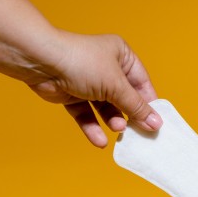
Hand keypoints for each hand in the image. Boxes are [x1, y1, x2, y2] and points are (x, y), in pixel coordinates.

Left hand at [27, 31, 162, 147]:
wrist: (41, 61)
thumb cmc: (83, 63)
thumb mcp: (116, 85)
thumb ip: (136, 106)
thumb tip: (156, 124)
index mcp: (121, 56)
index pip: (142, 83)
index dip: (149, 103)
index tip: (156, 123)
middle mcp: (106, 67)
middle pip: (124, 97)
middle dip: (129, 115)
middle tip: (138, 132)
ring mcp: (88, 82)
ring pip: (105, 108)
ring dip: (112, 121)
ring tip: (118, 130)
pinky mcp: (73, 95)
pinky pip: (87, 114)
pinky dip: (93, 127)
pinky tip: (100, 141)